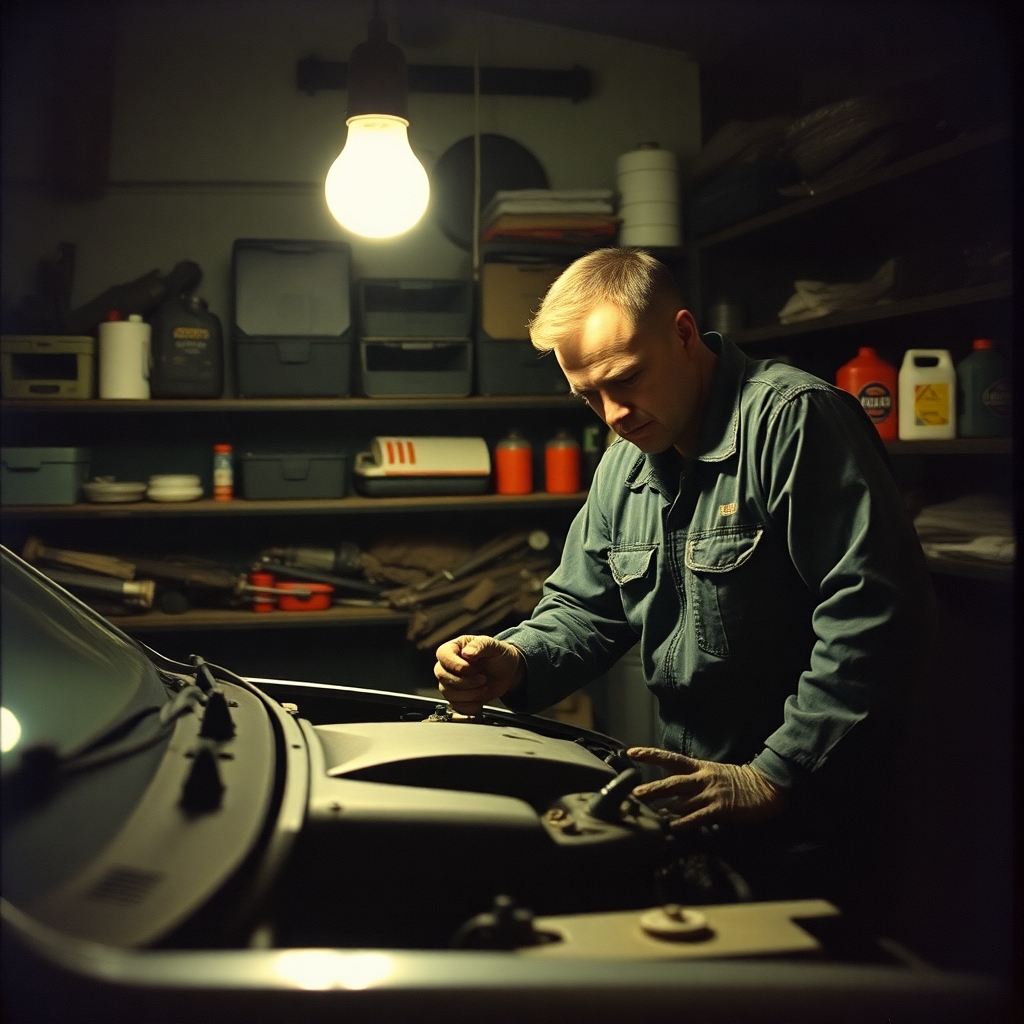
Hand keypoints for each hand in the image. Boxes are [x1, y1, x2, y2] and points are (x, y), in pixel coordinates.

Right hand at [434, 635, 524, 714]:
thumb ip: (480, 646)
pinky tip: (480, 698)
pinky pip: (455, 706)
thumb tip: (467, 653)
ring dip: (470, 694)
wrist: (508, 673)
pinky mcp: (457, 698)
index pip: (443, 655)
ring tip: (484, 688)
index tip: (474, 669)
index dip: (456, 665)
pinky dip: (470, 706)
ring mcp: (451, 682)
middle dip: (466, 682)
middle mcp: (449, 666)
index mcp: (455, 648)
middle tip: (483, 679)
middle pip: (443, 676)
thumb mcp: (493, 646)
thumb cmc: (498, 655)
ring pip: (448, 693)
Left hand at [627, 747, 788, 830]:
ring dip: (665, 806)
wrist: (766, 786)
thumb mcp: (713, 775)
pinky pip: (699, 816)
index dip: (651, 755)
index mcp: (699, 767)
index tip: (631, 752)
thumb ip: (692, 783)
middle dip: (653, 788)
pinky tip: (674, 827)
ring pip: (683, 799)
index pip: (670, 759)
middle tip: (635, 793)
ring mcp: (711, 793)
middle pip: (672, 781)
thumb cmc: (739, 782)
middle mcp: (702, 778)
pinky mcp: (721, 808)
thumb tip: (670, 797)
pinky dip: (686, 822)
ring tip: (649, 813)